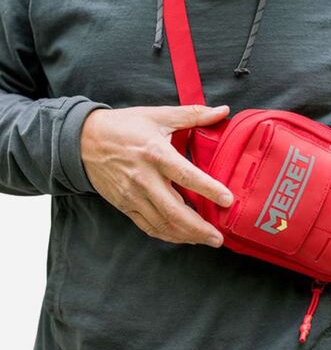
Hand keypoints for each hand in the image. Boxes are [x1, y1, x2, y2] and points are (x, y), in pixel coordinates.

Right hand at [80, 104, 233, 247]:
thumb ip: (193, 114)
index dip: (208, 189)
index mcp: (155, 153)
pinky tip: (183, 236)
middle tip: (219, 237)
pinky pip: (148, 226)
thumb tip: (222, 110)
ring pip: (162, 223)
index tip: (228, 200)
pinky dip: (167, 235)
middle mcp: (143, 178)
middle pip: (174, 210)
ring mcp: (132, 195)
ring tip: (206, 239)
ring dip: (186, 235)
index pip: (186, 175)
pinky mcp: (125, 205)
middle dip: (199, 228)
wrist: (84, 140)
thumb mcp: (158, 115)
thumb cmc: (124, 126)